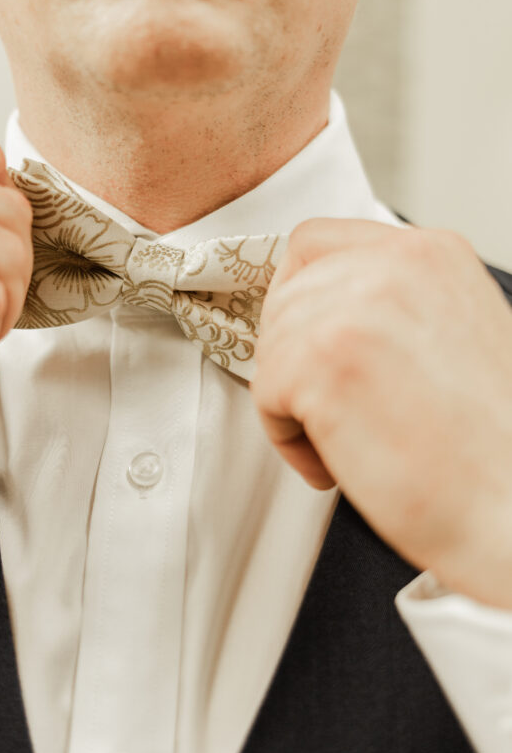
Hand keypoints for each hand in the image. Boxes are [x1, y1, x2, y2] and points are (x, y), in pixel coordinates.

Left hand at [251, 218, 511, 608]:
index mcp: (430, 253)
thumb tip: (326, 303)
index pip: (316, 242)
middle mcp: (393, 266)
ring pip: (271, 345)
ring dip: (293, 400)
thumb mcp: (455, 331)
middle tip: (330, 409)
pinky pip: (265, 392)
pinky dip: (288, 437)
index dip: (295, 294)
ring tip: (346, 441)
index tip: (305, 341)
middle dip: (293, 356)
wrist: (509, 510)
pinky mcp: (321, 362)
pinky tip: (337, 462)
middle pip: (286, 295)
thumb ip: (394, 301)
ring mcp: (354, 309)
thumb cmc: (488, 443)